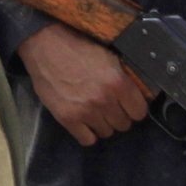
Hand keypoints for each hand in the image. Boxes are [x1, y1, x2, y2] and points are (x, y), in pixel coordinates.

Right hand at [18, 24, 149, 145]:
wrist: (46, 46)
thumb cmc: (78, 47)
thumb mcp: (109, 57)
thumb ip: (124, 78)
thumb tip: (138, 95)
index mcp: (118, 83)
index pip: (139, 112)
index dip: (134, 108)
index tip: (127, 104)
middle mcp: (104, 100)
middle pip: (123, 124)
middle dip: (118, 115)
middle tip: (108, 105)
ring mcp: (85, 111)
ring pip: (106, 133)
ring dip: (102, 124)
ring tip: (94, 111)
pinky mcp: (67, 118)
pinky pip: (87, 139)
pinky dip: (87, 133)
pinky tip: (84, 122)